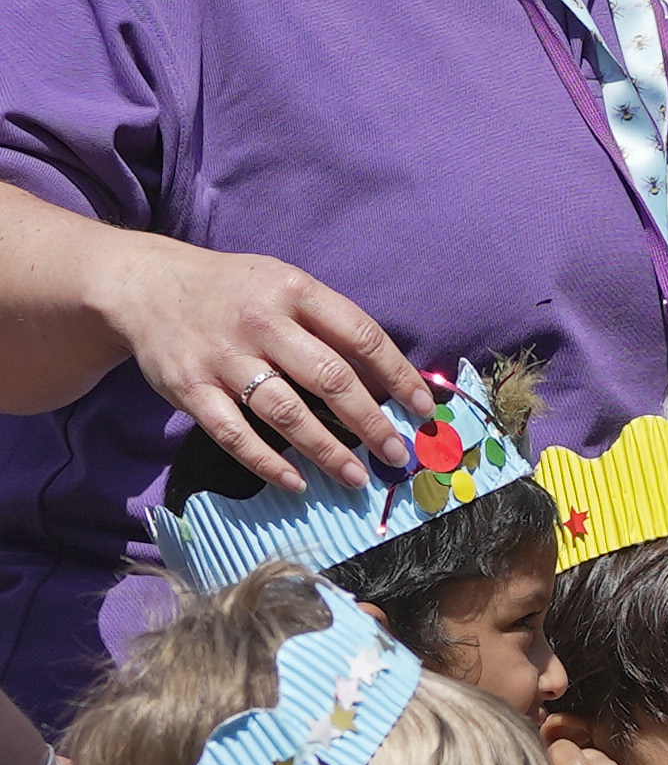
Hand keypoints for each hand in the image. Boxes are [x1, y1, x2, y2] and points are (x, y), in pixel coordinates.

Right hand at [90, 231, 430, 489]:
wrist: (148, 286)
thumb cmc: (236, 290)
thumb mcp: (286, 283)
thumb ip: (330, 322)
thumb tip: (388, 377)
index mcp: (296, 291)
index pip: (362, 336)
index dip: (398, 375)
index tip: (422, 408)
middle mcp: (262, 323)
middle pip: (329, 379)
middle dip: (371, 422)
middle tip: (398, 454)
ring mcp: (223, 358)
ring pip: (285, 412)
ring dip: (326, 450)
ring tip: (357, 476)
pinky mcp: (189, 388)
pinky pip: (233, 434)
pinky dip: (266, 461)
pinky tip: (295, 481)